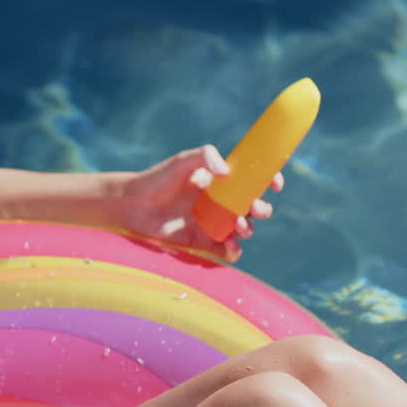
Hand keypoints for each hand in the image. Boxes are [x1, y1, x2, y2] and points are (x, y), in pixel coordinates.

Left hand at [116, 145, 282, 261]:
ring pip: (244, 229)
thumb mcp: (182, 161)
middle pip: (254, 207)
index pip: (253, 181)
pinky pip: (227, 250)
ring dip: (249, 228)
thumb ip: (205, 156)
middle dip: (262, 208)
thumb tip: (228, 171)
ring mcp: (213, 223)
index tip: (275, 183)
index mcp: (221, 182)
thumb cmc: (157, 179)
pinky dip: (234, 251)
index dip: (268, 181)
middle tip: (254, 207)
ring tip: (237, 224)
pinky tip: (230, 246)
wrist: (132, 205)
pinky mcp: (203, 242)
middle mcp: (221, 203)